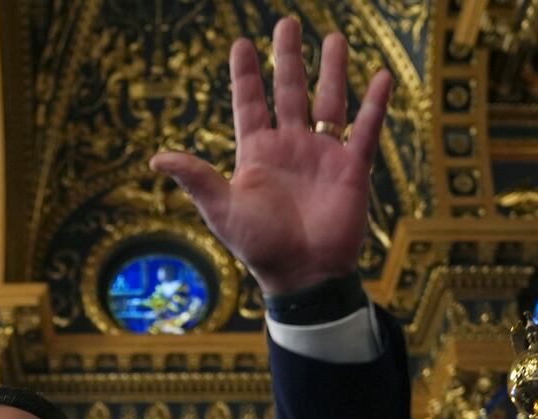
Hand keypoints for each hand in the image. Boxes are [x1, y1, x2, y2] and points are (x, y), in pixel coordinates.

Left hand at [150, 18, 392, 294]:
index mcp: (257, 154)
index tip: (242, 44)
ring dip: (332, 70)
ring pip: (329, 101)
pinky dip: (374, 103)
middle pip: (290, 92)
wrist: (304, 275)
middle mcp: (290, 147)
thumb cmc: (261, 247)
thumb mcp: (223, 210)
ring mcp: (323, 155)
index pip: (250, 104)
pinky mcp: (352, 168)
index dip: (247, 75)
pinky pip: (365, 129)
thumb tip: (156, 159)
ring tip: (333, 38)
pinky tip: (380, 76)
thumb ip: (196, 179)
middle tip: (288, 22)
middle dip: (289, 58)